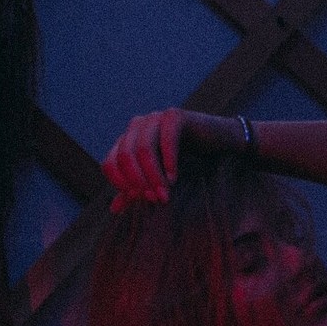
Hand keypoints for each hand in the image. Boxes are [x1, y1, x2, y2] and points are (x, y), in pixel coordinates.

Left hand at [102, 108, 249, 209]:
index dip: (121, 184)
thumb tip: (113, 209)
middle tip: (155, 199)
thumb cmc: (185, 163)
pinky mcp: (174, 115)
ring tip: (165, 194)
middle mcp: (136, 126)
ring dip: (154, 176)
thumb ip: (135, 192)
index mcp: (126, 140)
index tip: (138, 200)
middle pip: (124, 156)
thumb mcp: (156, 180)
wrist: (217, 144)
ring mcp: (154, 117)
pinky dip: (169, 162)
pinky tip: (174, 178)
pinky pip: (166, 139)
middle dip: (139, 182)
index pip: (109, 163)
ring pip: (144, 149)